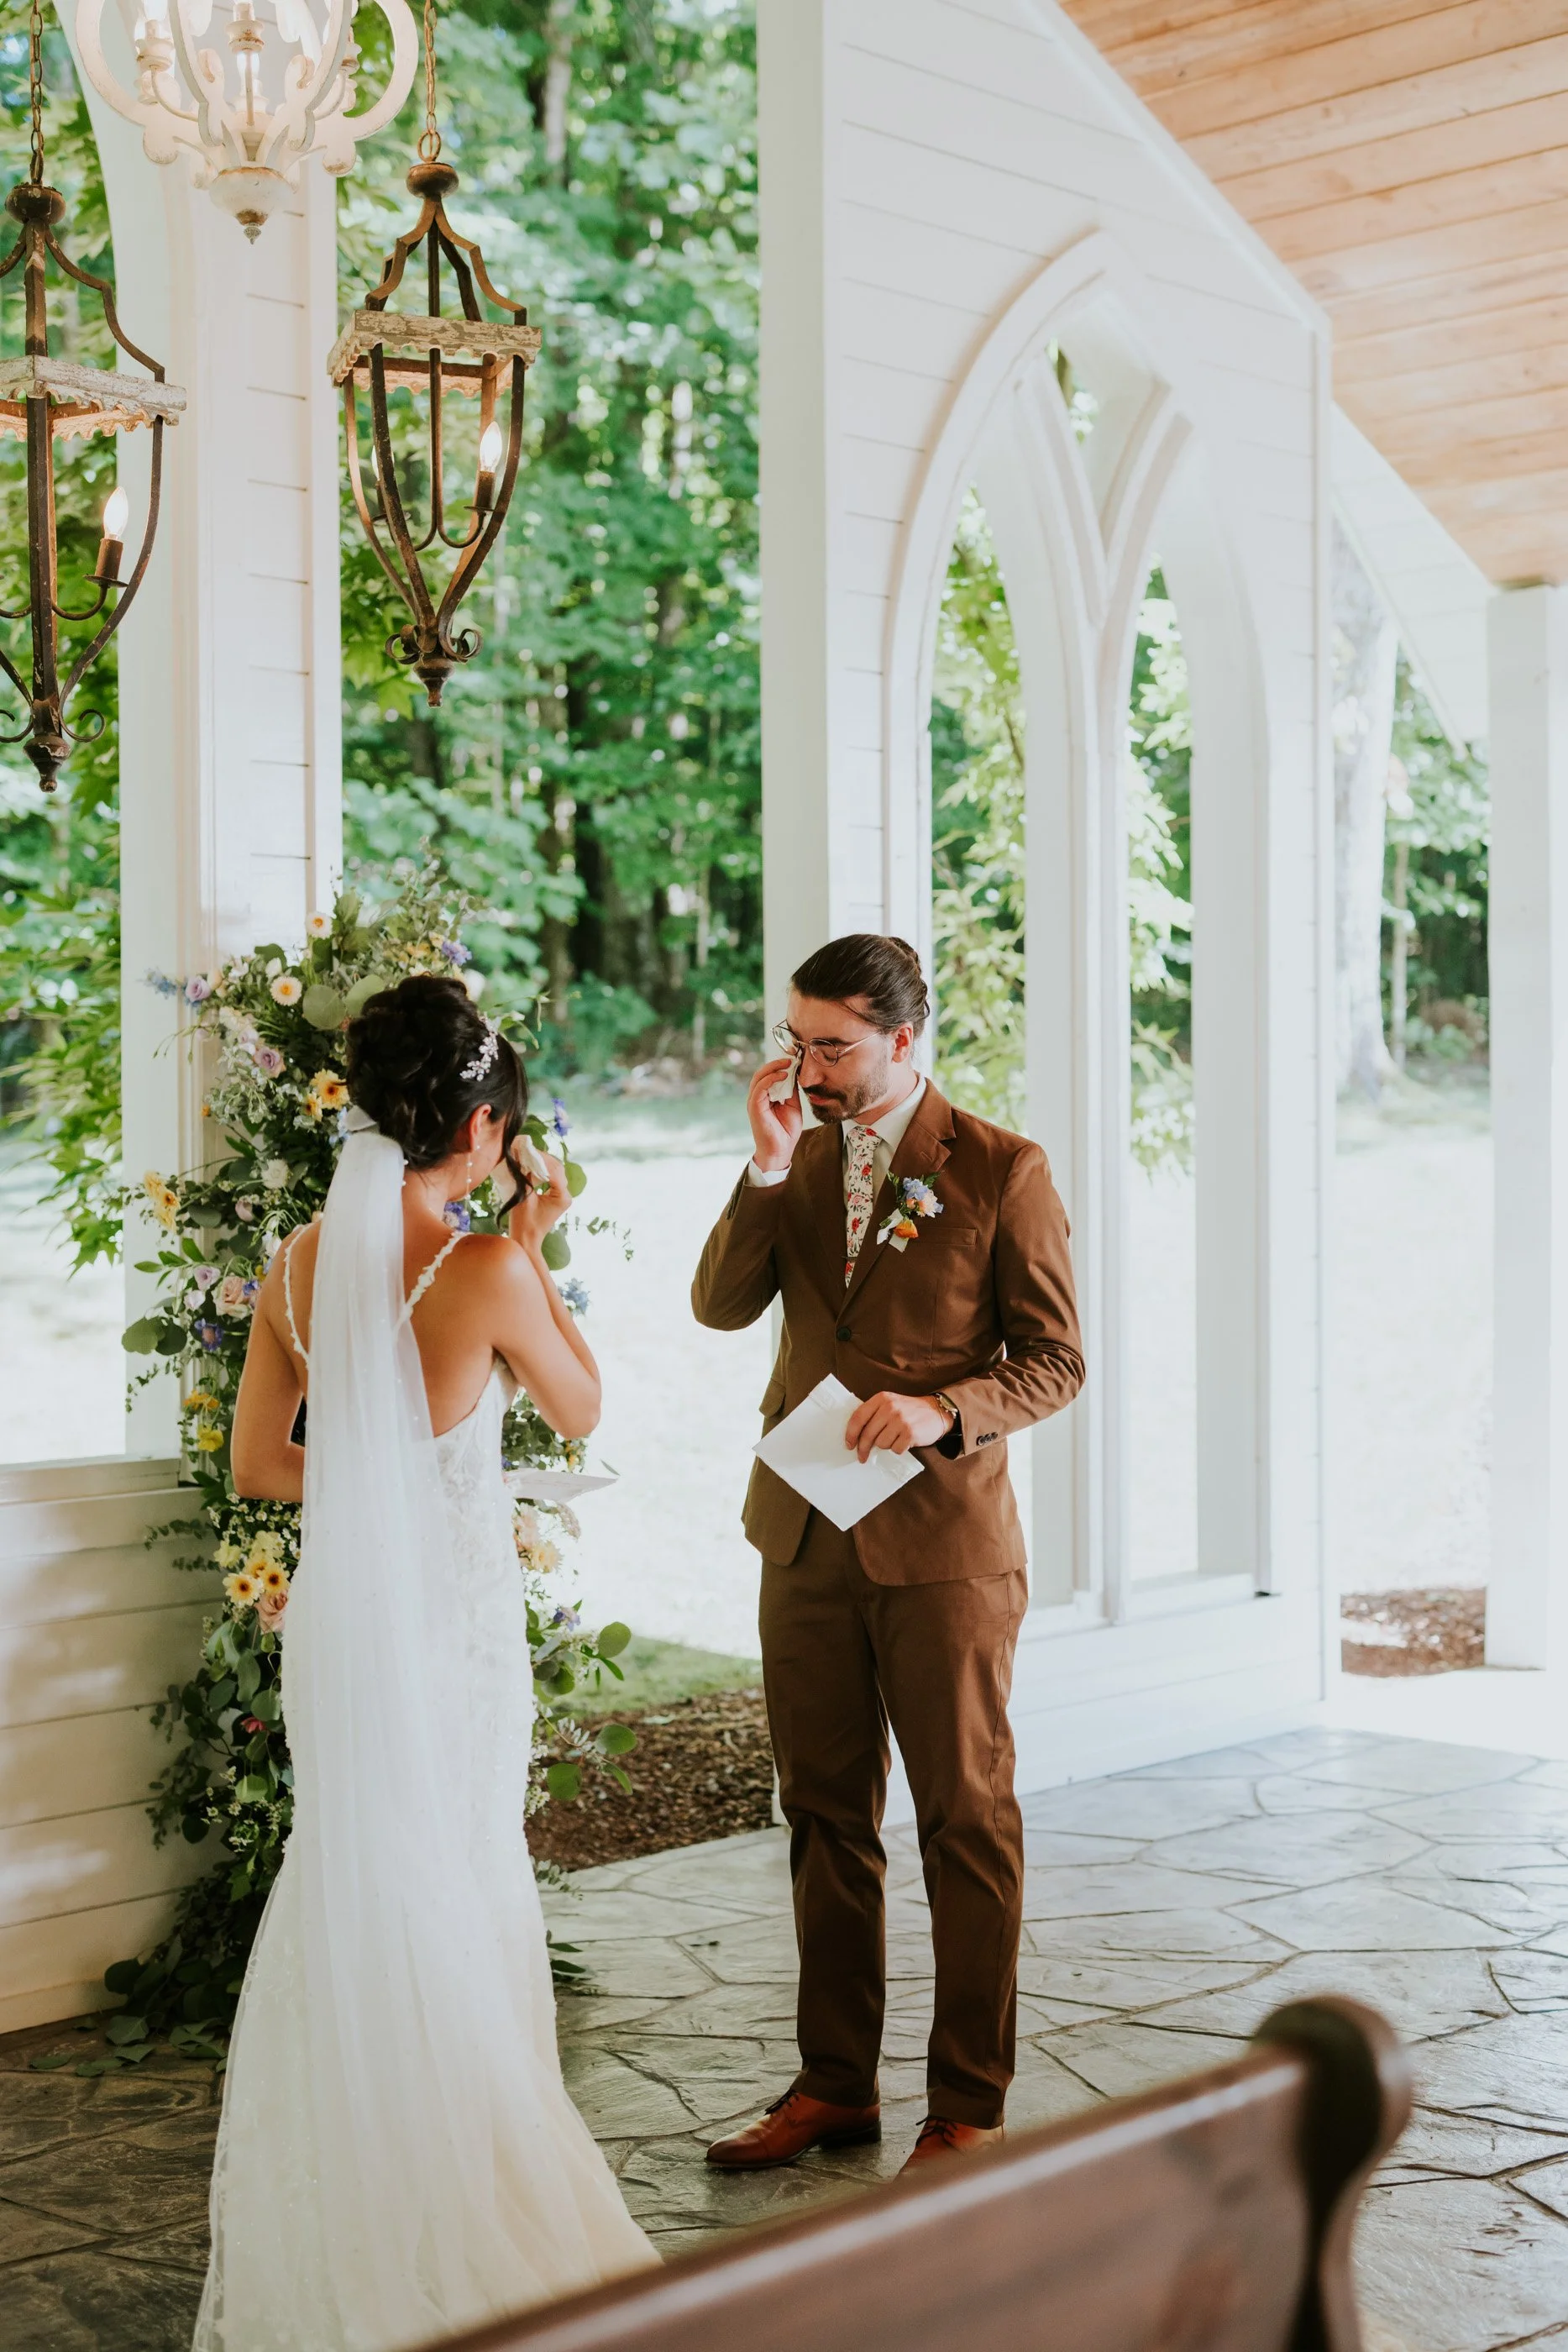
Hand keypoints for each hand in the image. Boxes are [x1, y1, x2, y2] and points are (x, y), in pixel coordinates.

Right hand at [508, 1152, 570, 1251]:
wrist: (526, 1240)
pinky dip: (542, 1171)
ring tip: (527, 1155)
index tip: (526, 1150)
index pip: (554, 1170)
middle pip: (557, 1169)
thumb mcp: (524, 1197)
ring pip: (555, 1171)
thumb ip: (526, 1177)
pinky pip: (551, 1178)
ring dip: (542, 1163)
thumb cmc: (524, 1223)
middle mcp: (566, 1194)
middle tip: (526, 1150)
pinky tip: (530, 1166)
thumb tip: (524, 1157)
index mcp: (563, 1196)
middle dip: (542, 1159)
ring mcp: (562, 1195)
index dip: (540, 1159)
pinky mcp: (555, 1196)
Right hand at [747, 1054, 804, 1173]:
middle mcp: (758, 1097)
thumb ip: (791, 1091)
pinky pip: (759, 1088)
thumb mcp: (793, 1105)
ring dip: (773, 1068)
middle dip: (775, 1063)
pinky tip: (782, 1076)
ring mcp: (754, 1102)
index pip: (768, 1075)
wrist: (781, 1150)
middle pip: (761, 1073)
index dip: (778, 1066)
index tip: (793, 1059)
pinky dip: (770, 1079)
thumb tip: (795, 1074)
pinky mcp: (754, 1107)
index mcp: (766, 1097)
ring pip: (758, 1077)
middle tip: (790, 1058)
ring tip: (787, 1064)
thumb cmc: (785, 1131)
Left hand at [844, 1391, 951, 1460]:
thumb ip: (874, 1414)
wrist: (936, 1411)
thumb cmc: (908, 1410)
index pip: (858, 1417)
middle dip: (863, 1448)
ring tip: (895, 1438)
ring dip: (886, 1445)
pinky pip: (895, 1449)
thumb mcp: (890, 1404)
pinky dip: (898, 1449)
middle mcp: (890, 1407)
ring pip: (881, 1443)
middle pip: (867, 1434)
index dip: (850, 1433)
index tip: (849, 1444)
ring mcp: (900, 1420)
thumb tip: (855, 1437)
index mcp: (881, 1398)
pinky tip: (904, 1441)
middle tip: (862, 1457)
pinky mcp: (910, 1433)